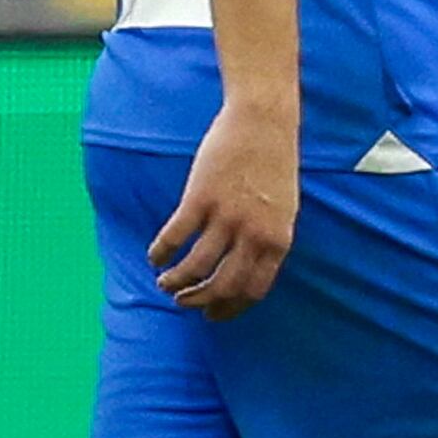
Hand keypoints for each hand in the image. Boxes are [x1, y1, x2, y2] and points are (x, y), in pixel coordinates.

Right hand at [151, 101, 298, 318]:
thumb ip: (266, 241)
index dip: (228, 308)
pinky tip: (154, 256)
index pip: (252, 290)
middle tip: (183, 302)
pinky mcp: (200, 199)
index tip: (212, 315)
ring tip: (164, 283)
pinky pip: (175, 237)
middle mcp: (253, 235)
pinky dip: (161, 252)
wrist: (263, 122)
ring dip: (176, 281)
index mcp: (277, 240)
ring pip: (196, 266)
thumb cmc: (274, 163)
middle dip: (199, 301)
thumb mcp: (284, 210)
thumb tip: (243, 268)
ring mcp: (226, 217)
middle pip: (222, 285)